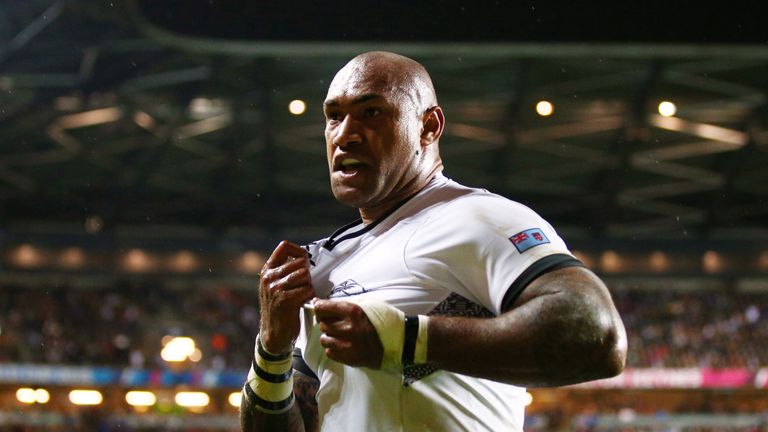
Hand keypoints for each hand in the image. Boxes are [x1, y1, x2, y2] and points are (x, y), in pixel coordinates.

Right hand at [258, 240, 314, 354]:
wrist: (273, 334)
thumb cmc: (279, 308)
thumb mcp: (275, 286)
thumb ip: (284, 271)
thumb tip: (304, 258)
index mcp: (267, 271)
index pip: (284, 246)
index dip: (299, 251)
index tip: (304, 261)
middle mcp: (269, 277)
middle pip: (299, 263)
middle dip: (306, 274)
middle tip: (303, 286)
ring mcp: (276, 288)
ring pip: (304, 275)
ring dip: (308, 285)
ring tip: (303, 294)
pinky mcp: (285, 300)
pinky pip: (307, 289)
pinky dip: (310, 296)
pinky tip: (304, 302)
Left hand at [314, 299, 383, 368]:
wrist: (389, 347)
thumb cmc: (376, 325)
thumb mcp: (364, 307)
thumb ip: (341, 304)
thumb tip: (316, 302)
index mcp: (352, 311)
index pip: (322, 308)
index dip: (319, 308)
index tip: (320, 309)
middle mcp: (347, 327)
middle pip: (322, 323)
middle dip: (327, 323)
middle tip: (337, 324)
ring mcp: (345, 344)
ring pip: (323, 339)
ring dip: (330, 337)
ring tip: (341, 336)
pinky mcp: (345, 357)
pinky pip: (328, 352)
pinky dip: (333, 349)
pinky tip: (344, 346)